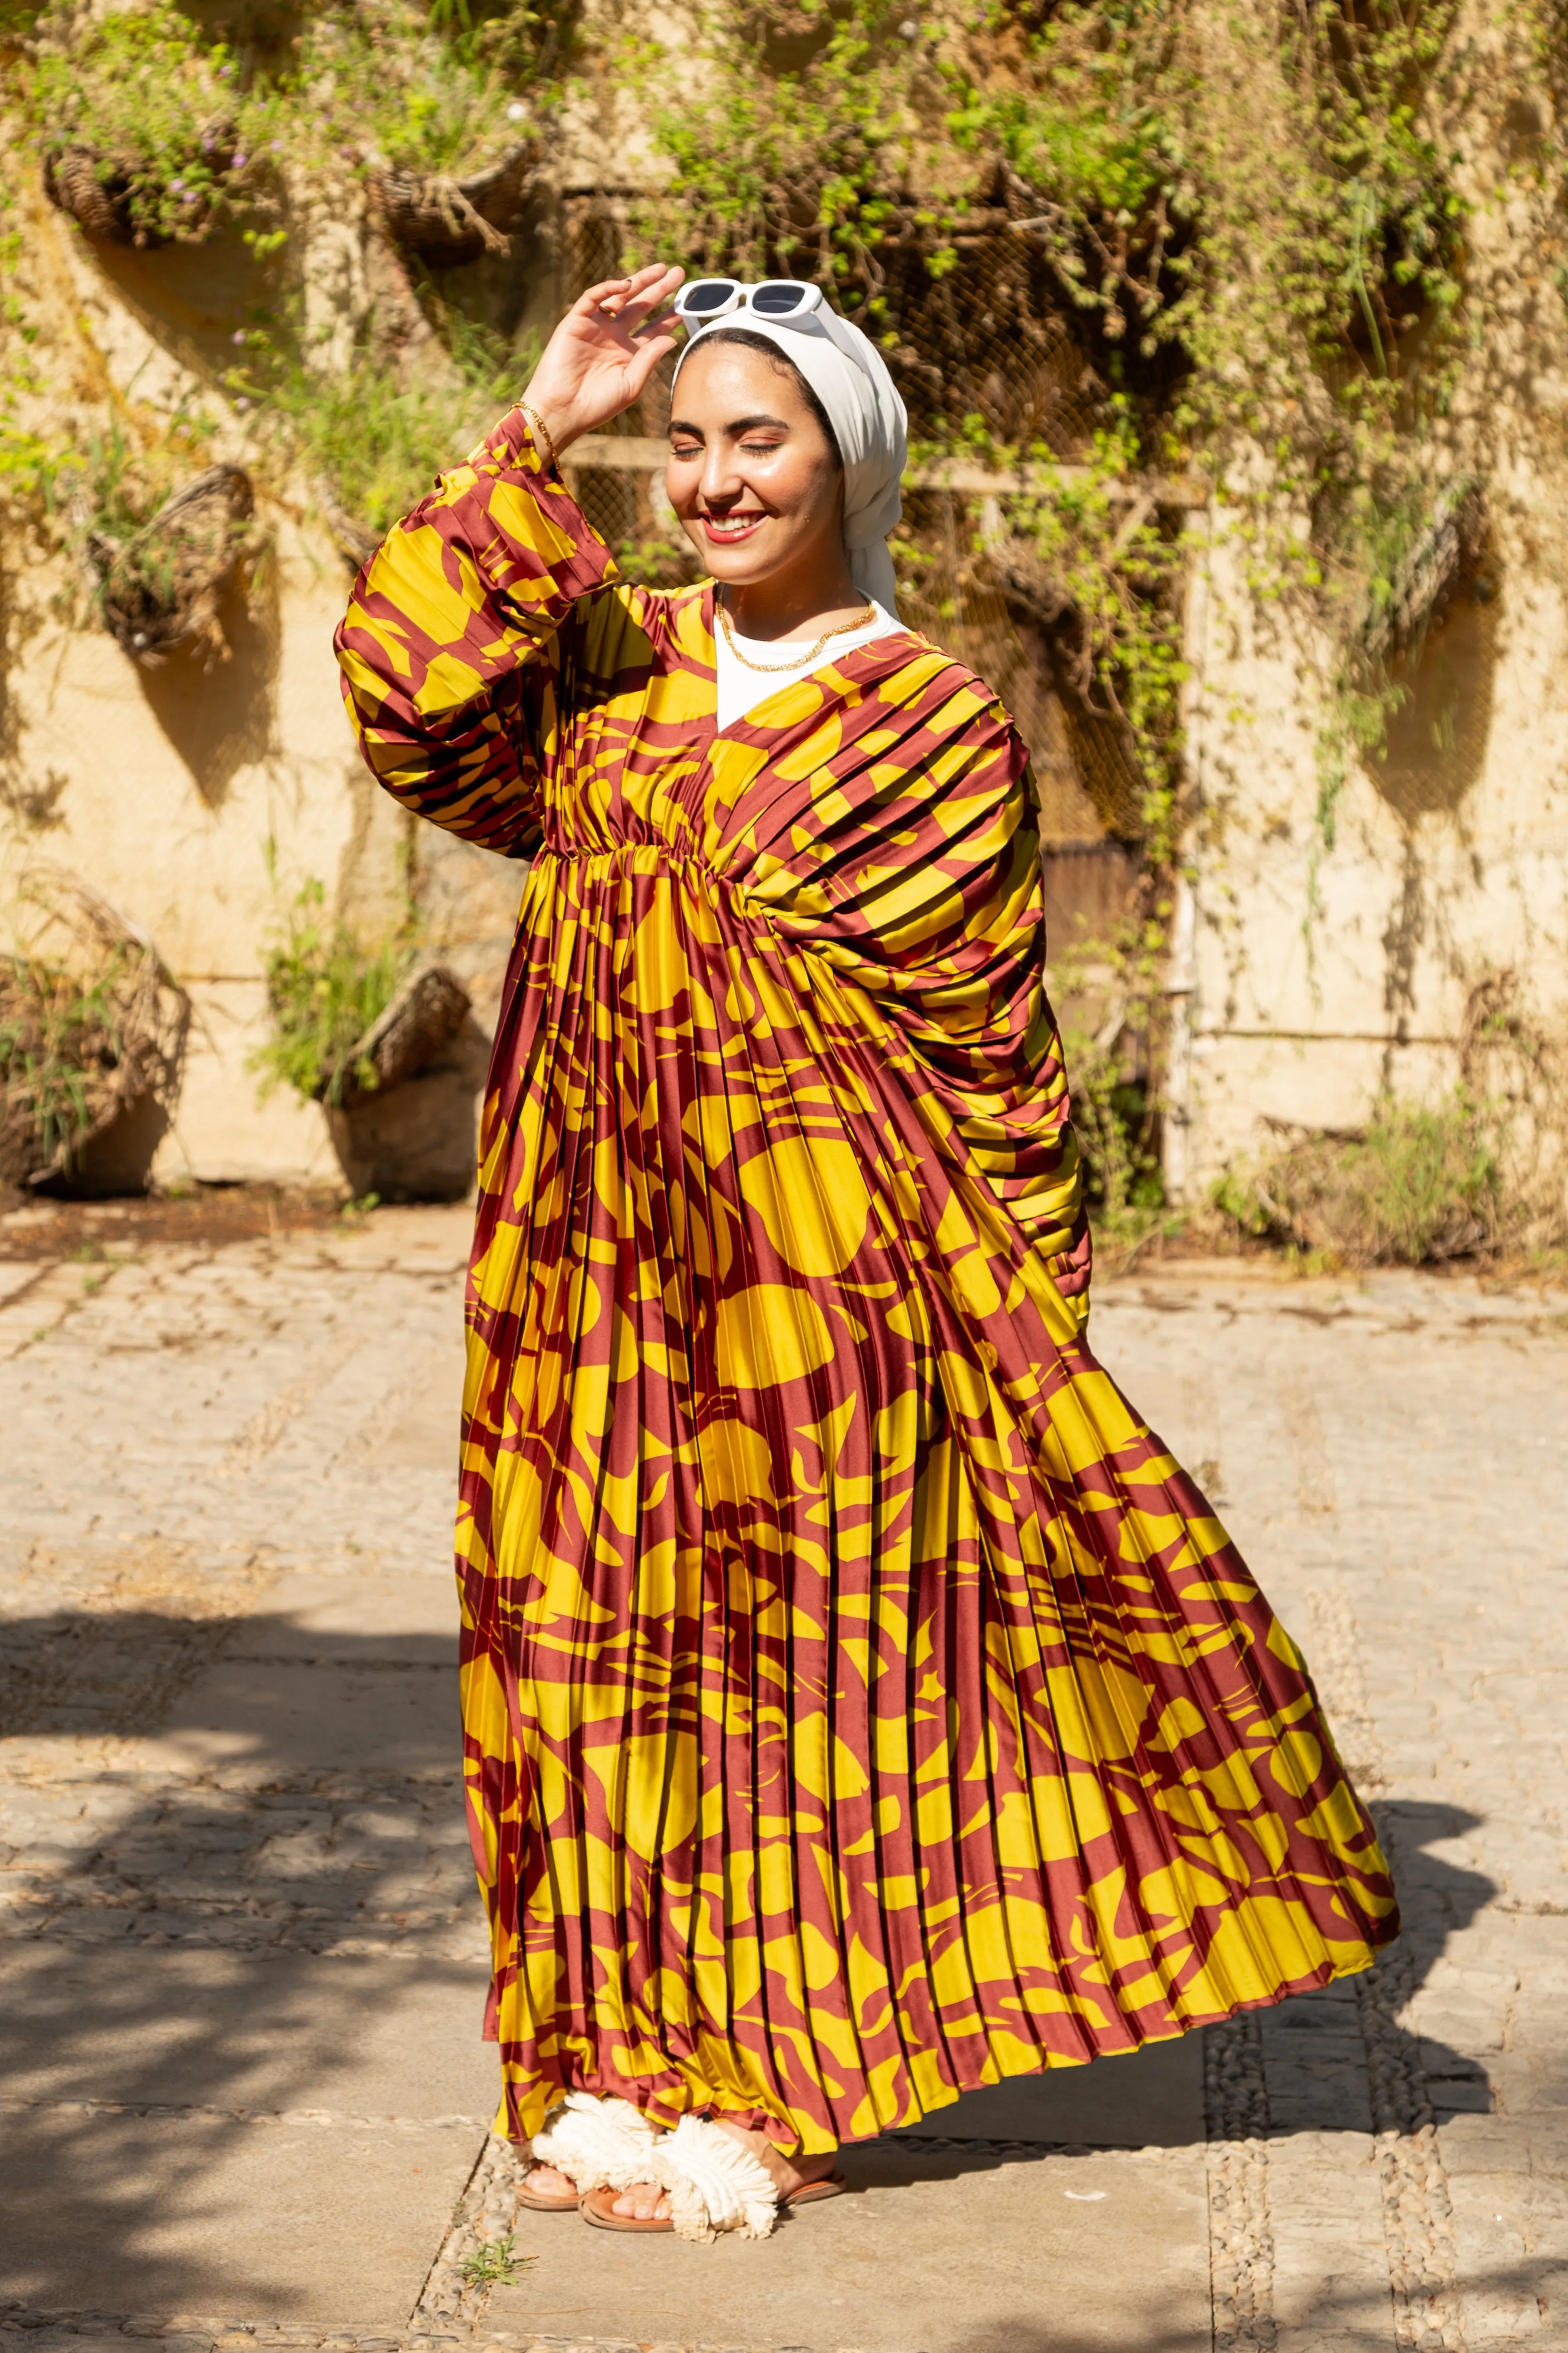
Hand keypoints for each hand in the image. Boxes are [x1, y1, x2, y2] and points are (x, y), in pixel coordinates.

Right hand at [519, 264, 683, 454]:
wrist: (563, 410)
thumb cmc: (598, 405)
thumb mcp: (631, 384)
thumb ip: (649, 359)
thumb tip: (671, 338)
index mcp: (629, 354)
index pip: (654, 329)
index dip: (670, 315)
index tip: (687, 303)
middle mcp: (613, 337)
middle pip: (640, 307)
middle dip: (659, 290)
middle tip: (678, 273)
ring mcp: (595, 327)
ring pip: (620, 297)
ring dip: (639, 282)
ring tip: (661, 270)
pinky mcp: (576, 321)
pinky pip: (593, 298)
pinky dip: (608, 288)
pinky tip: (627, 284)